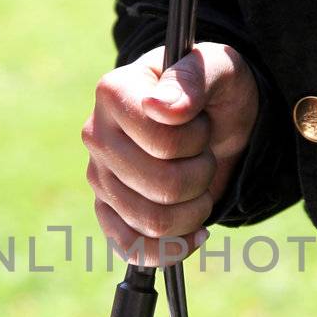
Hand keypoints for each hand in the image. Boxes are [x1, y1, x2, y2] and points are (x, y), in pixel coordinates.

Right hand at [82, 42, 258, 264]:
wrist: (213, 118)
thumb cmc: (213, 89)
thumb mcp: (219, 68)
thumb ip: (194, 78)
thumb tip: (163, 108)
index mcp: (114, 93)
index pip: (163, 143)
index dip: (196, 140)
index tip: (199, 121)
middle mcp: (97, 136)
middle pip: (162, 188)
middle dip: (201, 177)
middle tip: (203, 154)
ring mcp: (98, 177)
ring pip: (153, 222)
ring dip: (194, 210)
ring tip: (198, 185)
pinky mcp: (107, 211)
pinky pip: (133, 248)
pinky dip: (171, 248)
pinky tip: (192, 230)